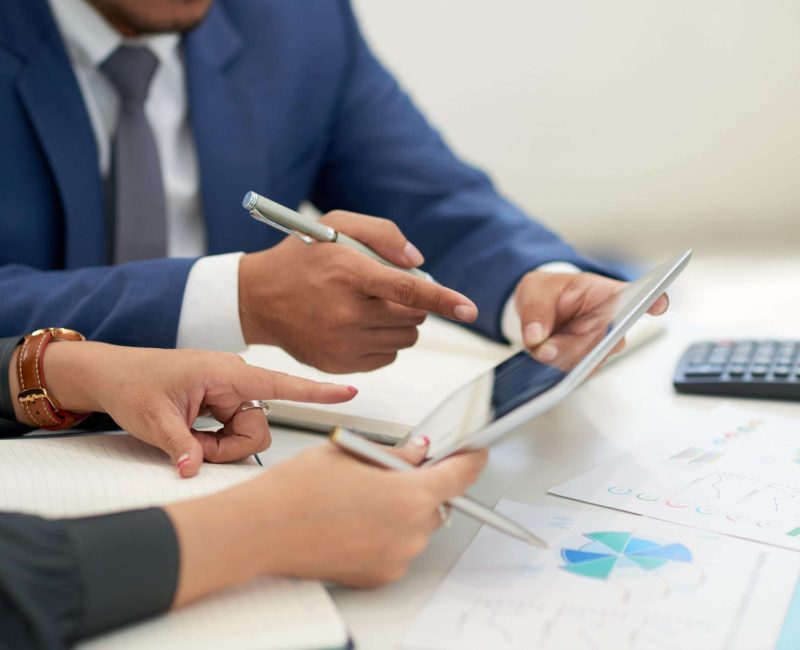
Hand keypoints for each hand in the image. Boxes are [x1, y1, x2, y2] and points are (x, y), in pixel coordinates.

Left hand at [10, 342, 355, 476]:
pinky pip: (233, 430)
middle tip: (194, 450)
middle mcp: (234, 380)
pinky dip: (214, 441)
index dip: (316, 391)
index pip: (280, 383)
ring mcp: (228, 392)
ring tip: (186, 438)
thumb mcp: (153, 419)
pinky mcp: (222, 402)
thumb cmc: (132, 383)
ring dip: (220, 446)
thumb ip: (180, 446)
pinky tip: (190, 433)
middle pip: (258, 427)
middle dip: (230, 448)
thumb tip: (195, 469)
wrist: (111, 374)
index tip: (349, 391)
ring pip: (246, 432)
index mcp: (224, 372)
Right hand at [165, 439, 487, 604]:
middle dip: (419, 484)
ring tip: (358, 498)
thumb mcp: (351, 452)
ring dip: (401, 510)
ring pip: (415, 525)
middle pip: (435, 502)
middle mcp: (410, 531)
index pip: (459, 475)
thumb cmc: (298, 489)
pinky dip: (385, 533)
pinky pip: (397, 547)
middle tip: (385, 471)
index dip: (470, 461)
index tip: (474, 454)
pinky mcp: (380, 575)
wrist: (261, 530)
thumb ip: (396, 454)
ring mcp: (396, 558)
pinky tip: (352, 519)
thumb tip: (419, 453)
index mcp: (409, 495)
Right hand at [239, 210, 478, 372]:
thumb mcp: (337, 225)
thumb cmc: (301, 258)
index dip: (443, 299)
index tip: (469, 309)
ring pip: (404, 340)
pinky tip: (358, 325)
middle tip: (387, 290)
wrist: (257, 298)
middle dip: (413, 303)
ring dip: (400, 323)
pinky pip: (387, 357)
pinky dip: (384, 341)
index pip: (408, 289)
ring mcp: (342, 343)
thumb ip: (383, 234)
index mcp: (348, 274)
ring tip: (369, 306)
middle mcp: (346, 313)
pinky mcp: (339, 364)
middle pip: (413, 317)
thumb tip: (417, 261)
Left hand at [515, 271, 668, 367]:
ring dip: (563, 358)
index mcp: (606, 294)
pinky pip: (579, 370)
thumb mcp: (536, 291)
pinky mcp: (588, 361)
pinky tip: (546, 358)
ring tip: (541, 349)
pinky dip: (559, 367)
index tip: (658, 304)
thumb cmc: (547, 292)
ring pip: (591, 359)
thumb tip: (537, 339)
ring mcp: (601, 344)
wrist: (540, 308)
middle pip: (609, 339)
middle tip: (545, 348)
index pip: (636, 295)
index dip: (652, 300)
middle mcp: (611, 321)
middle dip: (575, 347)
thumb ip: (536, 312)